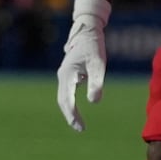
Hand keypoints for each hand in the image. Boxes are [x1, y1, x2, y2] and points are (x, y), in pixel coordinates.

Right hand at [56, 0, 111, 132]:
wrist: (87, 30)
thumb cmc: (94, 46)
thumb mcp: (98, 63)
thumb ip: (96, 82)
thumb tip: (94, 102)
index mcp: (68, 75)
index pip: (67, 100)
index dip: (73, 114)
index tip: (80, 126)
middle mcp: (63, 76)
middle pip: (62, 100)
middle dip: (70, 115)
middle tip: (80, 129)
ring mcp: (64, 75)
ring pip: (63, 97)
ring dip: (69, 110)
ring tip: (78, 123)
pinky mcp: (68, 74)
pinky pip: (66, 92)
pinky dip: (70, 102)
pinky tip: (77, 109)